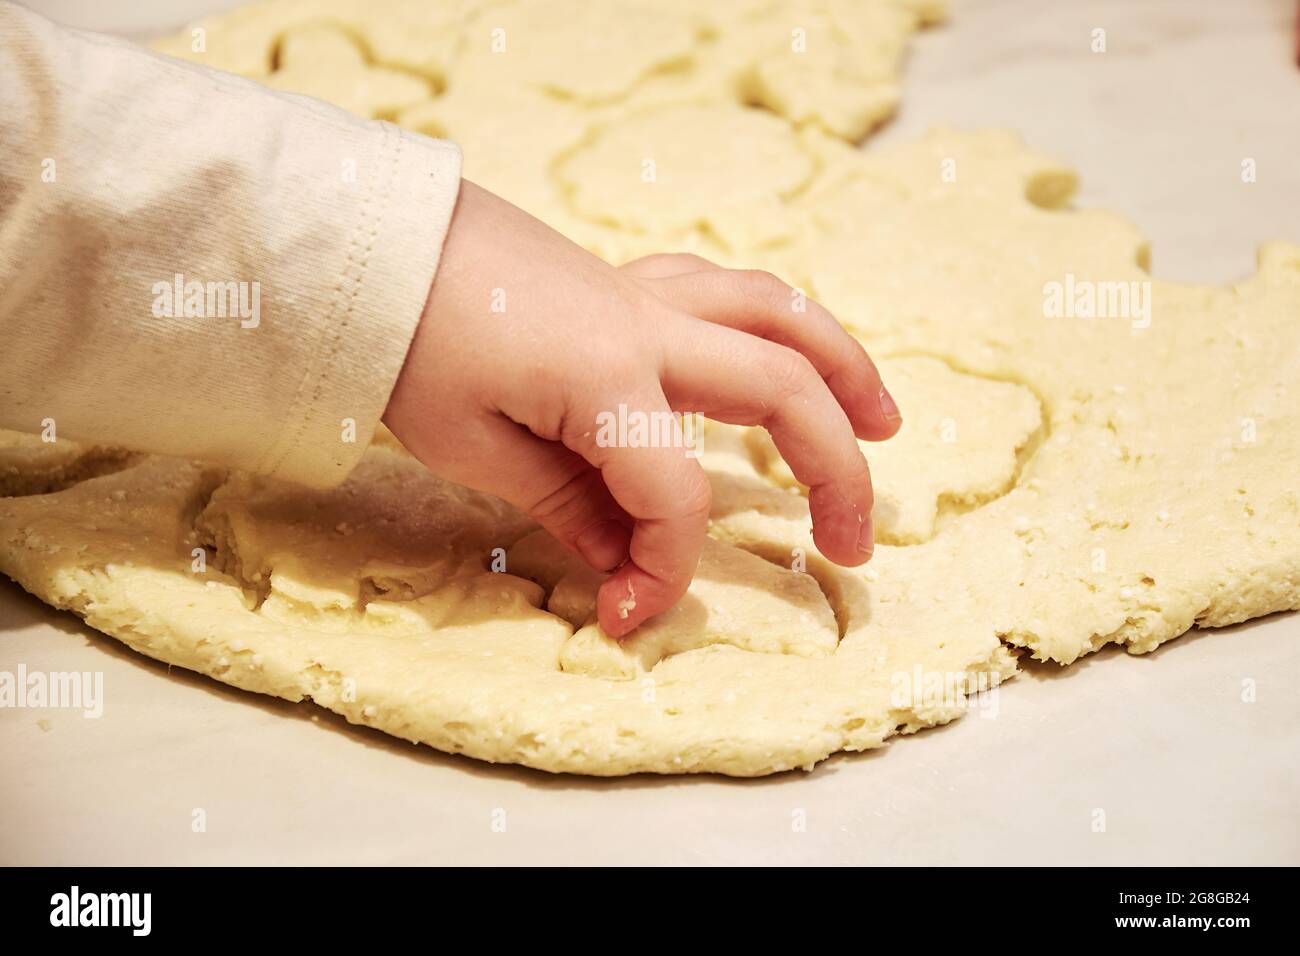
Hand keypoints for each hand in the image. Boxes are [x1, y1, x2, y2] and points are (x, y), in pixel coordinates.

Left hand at [384, 180, 901, 636]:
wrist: (374, 242)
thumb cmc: (406, 342)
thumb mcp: (475, 445)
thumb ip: (570, 505)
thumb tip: (628, 570)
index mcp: (606, 381)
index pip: (673, 496)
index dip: (663, 571)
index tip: (623, 617)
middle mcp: (649, 330)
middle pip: (782, 392)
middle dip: (835, 473)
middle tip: (852, 544)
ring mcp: (646, 296)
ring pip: (778, 318)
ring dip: (843, 368)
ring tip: (881, 421)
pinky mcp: (629, 280)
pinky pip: (727, 292)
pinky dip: (777, 322)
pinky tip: (783, 351)